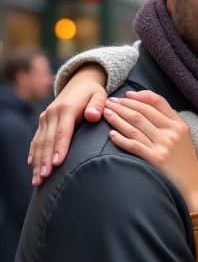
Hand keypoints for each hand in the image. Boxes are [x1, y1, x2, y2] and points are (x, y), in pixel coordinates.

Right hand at [29, 65, 107, 185]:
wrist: (80, 81)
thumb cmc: (93, 92)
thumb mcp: (100, 95)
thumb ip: (98, 105)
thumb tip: (93, 115)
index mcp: (67, 108)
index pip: (62, 132)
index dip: (59, 148)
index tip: (56, 164)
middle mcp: (52, 113)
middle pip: (48, 140)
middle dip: (45, 160)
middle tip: (44, 178)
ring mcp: (46, 117)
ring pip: (39, 142)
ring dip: (37, 161)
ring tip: (38, 180)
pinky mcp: (43, 121)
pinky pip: (36, 139)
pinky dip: (34, 153)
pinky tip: (33, 166)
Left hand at [104, 90, 197, 213]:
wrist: (193, 188)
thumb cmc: (186, 164)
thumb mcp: (185, 139)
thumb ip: (170, 125)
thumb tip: (149, 111)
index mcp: (179, 125)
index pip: (158, 102)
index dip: (140, 97)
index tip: (126, 95)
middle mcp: (172, 132)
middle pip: (142, 112)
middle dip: (123, 105)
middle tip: (109, 102)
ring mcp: (164, 145)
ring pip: (135, 126)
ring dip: (118, 118)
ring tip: (106, 113)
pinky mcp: (156, 159)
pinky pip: (134, 145)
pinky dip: (121, 138)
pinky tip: (111, 135)